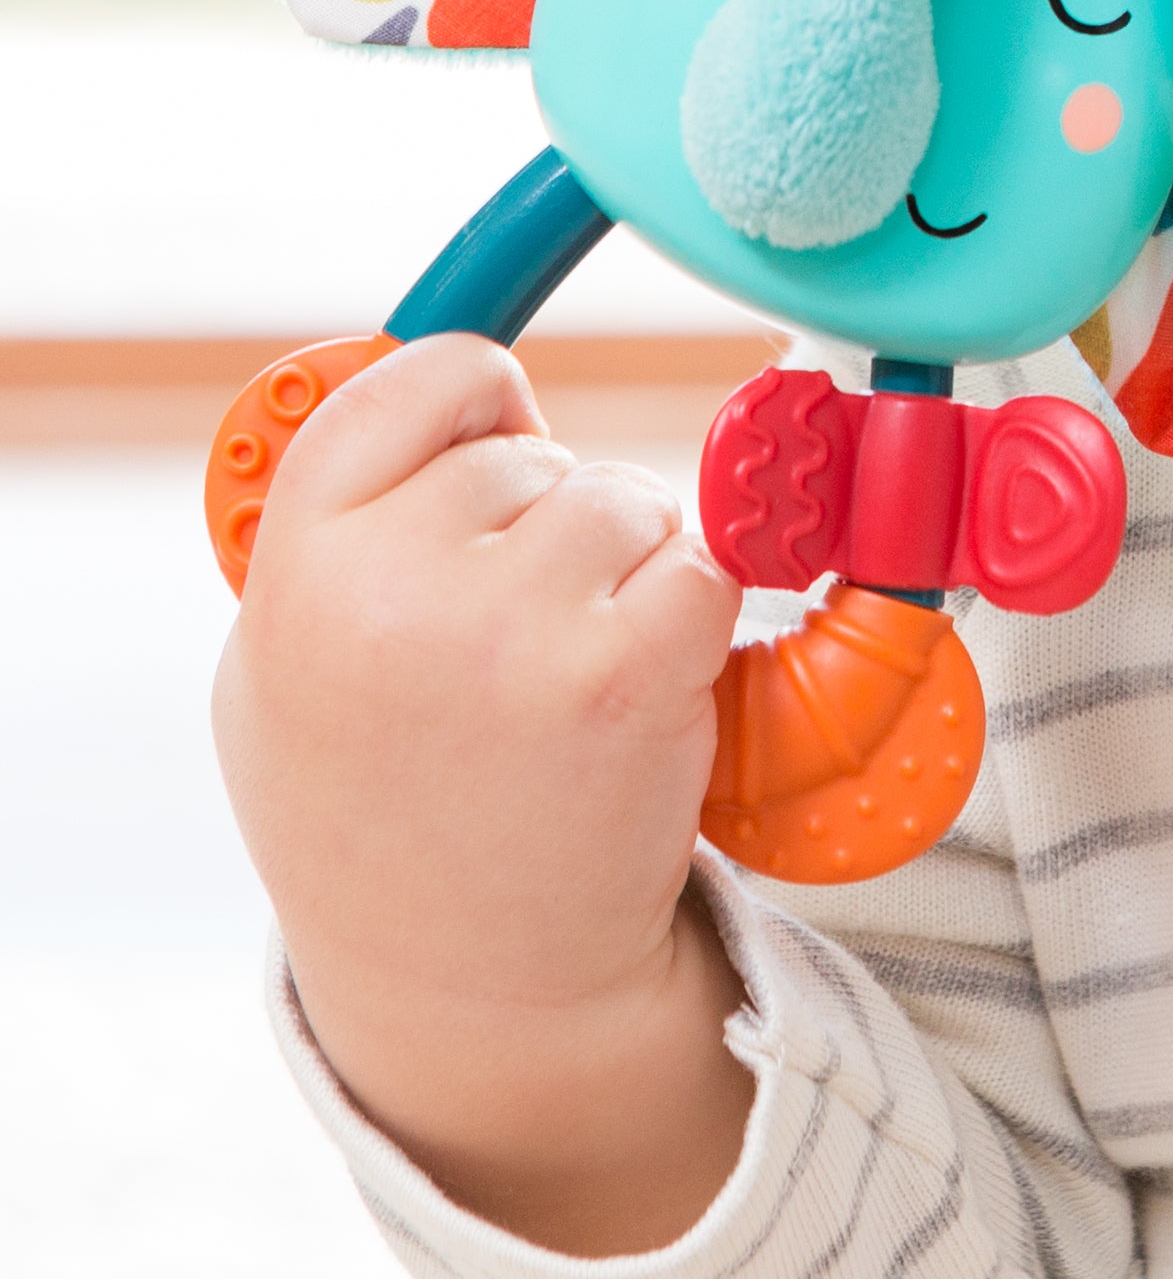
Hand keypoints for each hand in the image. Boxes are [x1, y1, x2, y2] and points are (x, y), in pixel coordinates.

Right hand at [212, 335, 752, 1250]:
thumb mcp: (287, 660)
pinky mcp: (626, 670)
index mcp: (297, 566)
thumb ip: (349, 517)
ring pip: (628, 498)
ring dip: (628, 567)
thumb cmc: (382, 805)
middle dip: (548, 522)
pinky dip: (693, 611)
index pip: (417, 375)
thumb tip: (459, 373)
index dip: (477, 400)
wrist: (473, 981)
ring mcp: (513, 628)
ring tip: (565, 680)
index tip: (495, 442)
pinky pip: (704, 560)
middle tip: (511, 651)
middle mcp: (393, 587)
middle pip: (537, 450)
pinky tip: (637, 692)